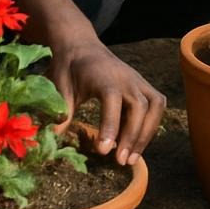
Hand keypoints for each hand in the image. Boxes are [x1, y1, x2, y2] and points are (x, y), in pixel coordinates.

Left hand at [48, 39, 165, 165]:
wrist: (81, 46)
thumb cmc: (69, 69)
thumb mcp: (60, 88)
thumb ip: (62, 112)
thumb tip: (53, 140)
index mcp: (102, 75)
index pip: (112, 99)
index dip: (110, 125)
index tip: (103, 151)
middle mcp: (125, 77)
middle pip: (139, 106)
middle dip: (133, 136)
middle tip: (119, 162)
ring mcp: (137, 80)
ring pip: (154, 106)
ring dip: (146, 133)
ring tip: (131, 158)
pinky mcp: (142, 85)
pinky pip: (156, 104)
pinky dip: (150, 125)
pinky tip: (135, 143)